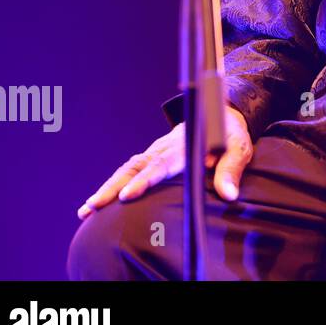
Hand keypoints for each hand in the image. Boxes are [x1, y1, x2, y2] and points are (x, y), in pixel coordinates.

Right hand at [76, 105, 252, 219]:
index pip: (161, 164)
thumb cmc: (230, 135)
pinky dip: (112, 184)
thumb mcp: (239, 148)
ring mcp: (156, 151)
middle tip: (94, 206)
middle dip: (113, 187)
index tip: (127, 195)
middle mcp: (165, 148)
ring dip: (106, 187)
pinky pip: (129, 170)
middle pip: (135, 167)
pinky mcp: (152, 156)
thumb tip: (228, 195)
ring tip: (86, 210)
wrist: (220, 114)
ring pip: (127, 168)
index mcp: (185, 145)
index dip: (144, 180)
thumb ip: (231, 169)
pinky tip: (96, 203)